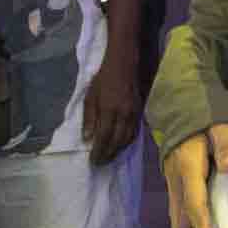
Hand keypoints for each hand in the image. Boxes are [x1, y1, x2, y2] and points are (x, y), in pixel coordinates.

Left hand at [74, 47, 143, 166]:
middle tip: (99, 164)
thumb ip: (89, 118)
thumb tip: (87, 139)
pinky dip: (127, 143)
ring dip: (118, 151)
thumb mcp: (90, 96)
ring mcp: (134, 113)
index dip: (99, 151)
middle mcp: (124, 114)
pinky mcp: (139, 111)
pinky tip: (120, 146)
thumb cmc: (103, 79)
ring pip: (127, 139)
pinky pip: (134, 132)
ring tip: (108, 158)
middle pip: (117, 142)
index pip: (104, 137)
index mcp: (109, 110)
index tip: (92, 161)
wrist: (123, 64)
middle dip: (108, 155)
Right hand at [158, 118, 227, 227]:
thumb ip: (224, 143)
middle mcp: (176, 180)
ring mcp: (173, 184)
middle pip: (179, 221)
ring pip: (176, 220)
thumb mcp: (217, 124)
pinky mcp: (175, 185)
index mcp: (188, 168)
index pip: (195, 203)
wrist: (179, 106)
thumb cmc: (203, 117)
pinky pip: (178, 214)